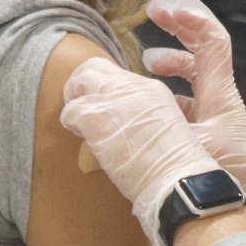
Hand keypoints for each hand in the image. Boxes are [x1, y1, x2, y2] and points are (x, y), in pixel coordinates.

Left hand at [59, 57, 223, 245]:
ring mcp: (113, 99)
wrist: (175, 178)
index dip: (105, 89)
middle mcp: (133, 87)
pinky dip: (70, 121)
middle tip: (79, 103)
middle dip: (82, 83)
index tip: (104, 106)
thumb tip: (125, 123)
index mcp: (153, 89)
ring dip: (74, 99)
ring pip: (80, 80)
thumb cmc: (173, 166)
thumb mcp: (165, 127)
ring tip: (77, 121)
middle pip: (96, 67)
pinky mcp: (96, 117)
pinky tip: (80, 135)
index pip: (118, 76)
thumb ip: (144, 117)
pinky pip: (70, 111)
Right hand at [143, 0, 245, 219]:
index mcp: (218, 90)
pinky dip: (168, 91)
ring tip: (147, 62)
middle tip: (153, 14)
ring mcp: (213, 109)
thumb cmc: (234, 170)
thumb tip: (121, 121)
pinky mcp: (207, 127)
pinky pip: (186, 98)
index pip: (212, 40)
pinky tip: (150, 101)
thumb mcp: (195, 147)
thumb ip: (161, 132)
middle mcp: (217, 93)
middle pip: (201, 47)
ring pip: (193, 72)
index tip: (166, 10)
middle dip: (177, 27)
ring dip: (171, 61)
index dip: (192, 19)